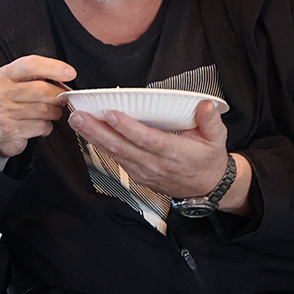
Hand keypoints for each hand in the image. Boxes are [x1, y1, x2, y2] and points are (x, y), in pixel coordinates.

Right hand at [0, 56, 76, 157]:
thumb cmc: (8, 104)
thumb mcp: (14, 84)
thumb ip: (35, 77)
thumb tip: (64, 77)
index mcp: (4, 75)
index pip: (31, 65)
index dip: (53, 67)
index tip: (70, 73)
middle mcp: (1, 92)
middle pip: (41, 89)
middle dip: (58, 96)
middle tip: (62, 99)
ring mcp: (4, 112)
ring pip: (44, 110)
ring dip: (54, 113)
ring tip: (51, 113)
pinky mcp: (10, 130)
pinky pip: (40, 126)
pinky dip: (46, 127)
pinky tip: (41, 126)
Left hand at [69, 99, 248, 209]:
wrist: (206, 187)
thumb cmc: (208, 159)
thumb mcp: (217, 139)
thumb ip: (211, 121)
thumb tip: (204, 105)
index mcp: (173, 152)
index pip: (146, 139)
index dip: (127, 128)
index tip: (111, 115)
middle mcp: (154, 163)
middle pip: (121, 147)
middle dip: (97, 131)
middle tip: (78, 116)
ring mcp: (142, 171)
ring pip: (113, 153)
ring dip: (92, 137)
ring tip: (77, 121)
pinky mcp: (136, 174)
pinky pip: (115, 159)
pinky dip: (99, 146)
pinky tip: (88, 133)